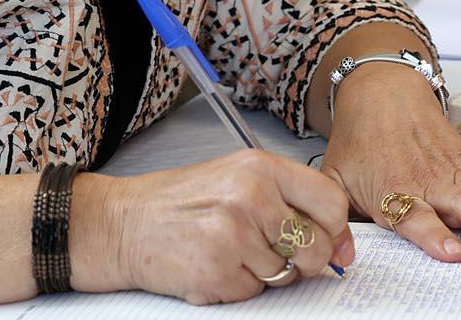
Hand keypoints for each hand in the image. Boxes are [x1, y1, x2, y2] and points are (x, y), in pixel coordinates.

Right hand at [78, 151, 353, 303]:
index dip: (339, 231)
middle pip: (315, 245)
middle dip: (305, 260)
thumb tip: (337, 243)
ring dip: (264, 273)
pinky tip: (214, 266)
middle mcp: (251, 197)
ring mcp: (234, 236)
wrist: (121, 224)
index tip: (338, 247)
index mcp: (261, 167)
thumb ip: (286, 200)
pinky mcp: (217, 272)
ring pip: (284, 274)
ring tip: (230, 252)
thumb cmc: (180, 202)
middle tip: (277, 255)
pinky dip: (238, 287)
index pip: (330, 201)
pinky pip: (254, 293)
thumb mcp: (236, 179)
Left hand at [321, 66, 460, 261]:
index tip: (453, 252)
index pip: (413, 215)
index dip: (433, 235)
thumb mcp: (334, 177)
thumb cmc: (361, 139)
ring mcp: (455, 170)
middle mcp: (429, 180)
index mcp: (393, 187)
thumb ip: (332, 216)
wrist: (383, 91)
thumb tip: (335, 253)